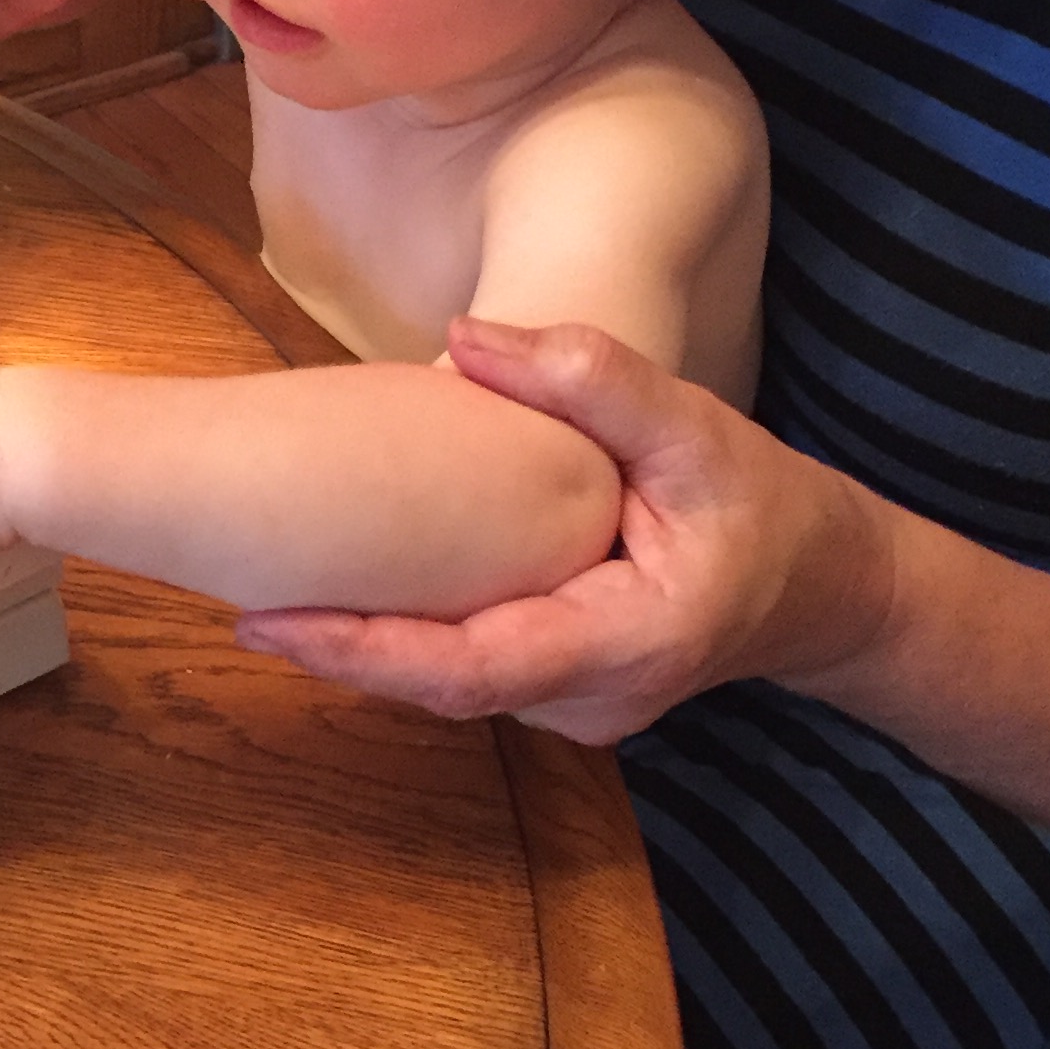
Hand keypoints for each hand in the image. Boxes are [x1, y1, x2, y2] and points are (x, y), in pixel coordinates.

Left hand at [236, 318, 893, 739]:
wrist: (822, 585)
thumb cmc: (762, 504)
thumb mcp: (695, 427)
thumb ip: (590, 379)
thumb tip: (463, 339)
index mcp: (621, 645)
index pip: (467, 667)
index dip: (363, 650)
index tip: (269, 622)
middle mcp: (584, 702)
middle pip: (435, 683)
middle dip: (333, 648)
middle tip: (227, 591)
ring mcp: (568, 709)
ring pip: (443, 684)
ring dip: (358, 644)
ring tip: (255, 586)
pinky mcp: (552, 690)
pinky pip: (462, 669)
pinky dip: (399, 637)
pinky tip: (332, 593)